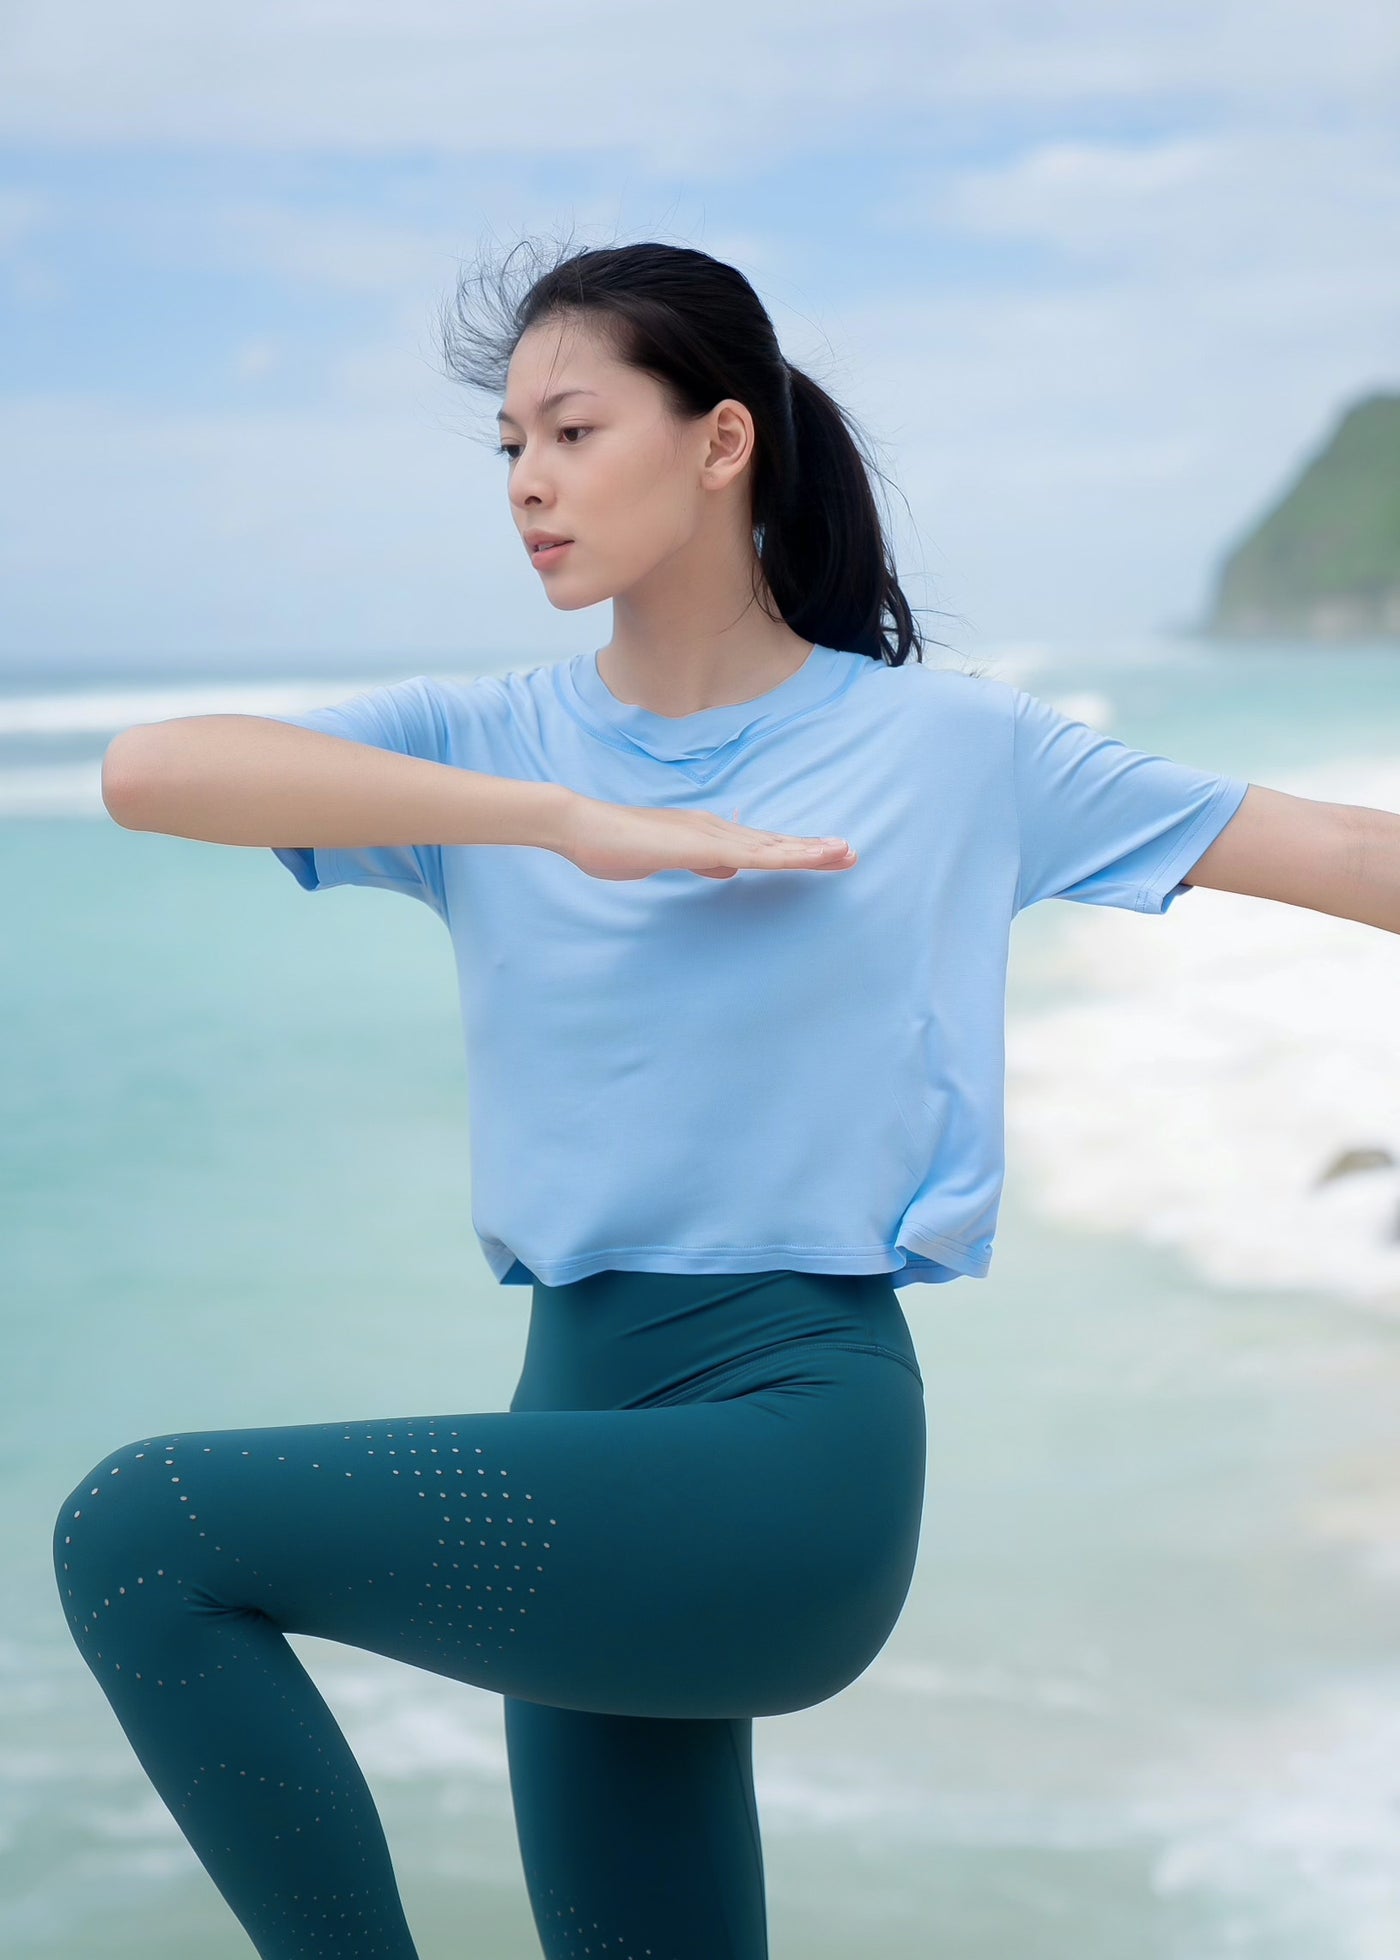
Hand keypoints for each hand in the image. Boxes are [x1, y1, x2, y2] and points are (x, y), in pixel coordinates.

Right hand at [555, 793, 857, 881]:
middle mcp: (717, 830)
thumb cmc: (617, 845)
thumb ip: (699, 862)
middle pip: (776, 841)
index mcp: (709, 834)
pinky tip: (807, 858)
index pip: (762, 844)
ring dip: (810, 850)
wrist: (584, 828)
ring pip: (772, 846)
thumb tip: (728, 870)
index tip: (826, 855)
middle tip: (851, 853)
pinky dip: (784, 855)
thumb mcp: (666, 859)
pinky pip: (753, 855)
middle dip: (815, 849)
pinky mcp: (703, 846)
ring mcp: (711, 836)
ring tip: (844, 853)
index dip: (796, 850)